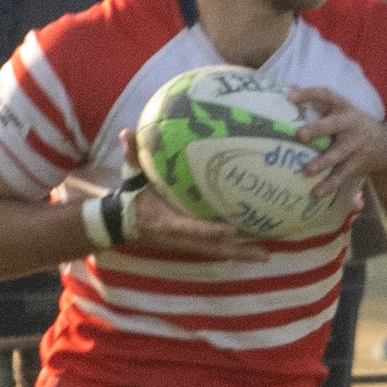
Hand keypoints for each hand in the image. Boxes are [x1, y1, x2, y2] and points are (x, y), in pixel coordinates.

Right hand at [115, 129, 267, 260]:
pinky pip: (213, 250)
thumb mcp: (131, 176)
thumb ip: (132, 156)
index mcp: (166, 221)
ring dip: (240, 254)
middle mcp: (179, 238)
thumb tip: (126, 132)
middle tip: (263, 253)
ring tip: (265, 254)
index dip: (209, 230)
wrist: (122, 223)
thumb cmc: (132, 197)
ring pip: (216, 252)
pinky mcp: (189, 246)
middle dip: (237, 251)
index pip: (190, 228)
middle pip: (212, 248)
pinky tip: (252, 249)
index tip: (231, 229)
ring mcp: (185, 244)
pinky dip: (232, 251)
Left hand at [289, 85, 386, 203]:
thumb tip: (288, 92)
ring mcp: (354, 146)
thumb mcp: (341, 110)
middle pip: (334, 125)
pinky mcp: (355, 164)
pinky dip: (329, 185)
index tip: (289, 97)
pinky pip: (341, 175)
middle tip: (299, 135)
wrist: (386, 146)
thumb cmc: (351, 125)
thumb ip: (318, 103)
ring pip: (338, 154)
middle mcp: (350, 124)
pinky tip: (315, 194)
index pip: (326, 95)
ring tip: (306, 171)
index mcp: (344, 108)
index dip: (309, 94)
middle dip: (318, 129)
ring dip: (323, 162)